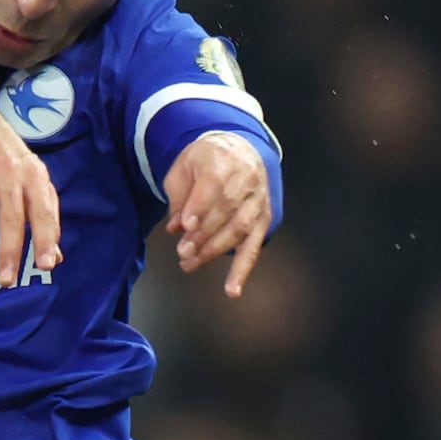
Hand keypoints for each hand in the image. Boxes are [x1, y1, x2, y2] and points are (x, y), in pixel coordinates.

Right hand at [0, 97, 61, 286]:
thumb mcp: (31, 179)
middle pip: (10, 215)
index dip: (45, 238)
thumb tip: (55, 257)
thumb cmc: (7, 158)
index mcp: (31, 177)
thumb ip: (43, 215)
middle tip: (5, 279)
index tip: (46, 265)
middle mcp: (6, 171)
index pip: (42, 212)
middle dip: (8, 249)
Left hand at [164, 133, 271, 297]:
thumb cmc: (206, 160)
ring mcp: (259, 200)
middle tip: (182, 252)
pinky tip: (232, 290)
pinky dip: (243, 270)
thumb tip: (176, 228)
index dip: (200, 208)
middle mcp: (247, 179)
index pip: (214, 185)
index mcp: (224, 159)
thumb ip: (179, 196)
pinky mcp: (264, 219)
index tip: (185, 227)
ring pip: (240, 229)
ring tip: (190, 264)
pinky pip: (255, 247)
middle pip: (227, 210)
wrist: (239, 149)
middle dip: (203, 235)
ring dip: (215, 251)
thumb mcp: (184, 168)